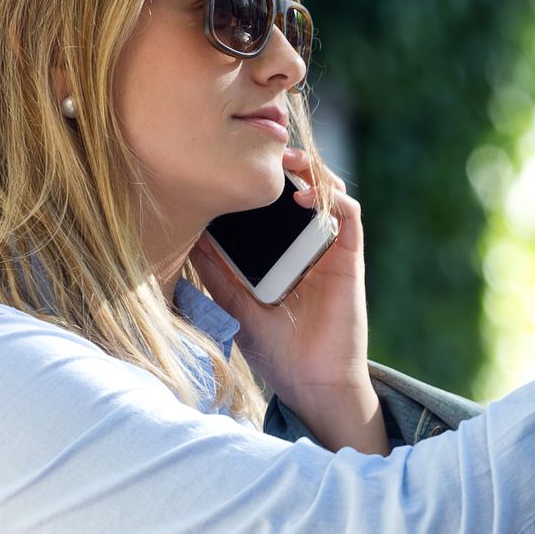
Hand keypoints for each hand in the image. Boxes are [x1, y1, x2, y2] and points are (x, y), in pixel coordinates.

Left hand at [189, 149, 371, 414]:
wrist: (311, 384)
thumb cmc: (276, 350)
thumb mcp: (232, 302)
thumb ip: (214, 269)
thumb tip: (184, 234)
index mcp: (283, 252)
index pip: (274, 203)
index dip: (261, 179)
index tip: (232, 162)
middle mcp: (309, 244)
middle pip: (303, 187)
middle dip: (285, 163)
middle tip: (259, 149)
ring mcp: (331, 249)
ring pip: (329, 191)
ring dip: (310, 169)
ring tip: (285, 161)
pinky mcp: (350, 258)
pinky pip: (349, 215)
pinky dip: (331, 197)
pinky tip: (305, 198)